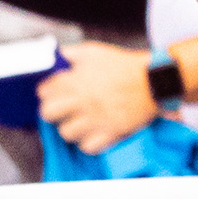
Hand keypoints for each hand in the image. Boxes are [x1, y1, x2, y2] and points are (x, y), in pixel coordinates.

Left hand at [36, 41, 158, 153]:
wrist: (154, 82)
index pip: (43, 91)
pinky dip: (89, 142)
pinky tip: (93, 133)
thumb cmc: (126, 67)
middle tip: (63, 109)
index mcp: (75, 80)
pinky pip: (87, 147)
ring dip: (71, 128)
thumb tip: (56, 57)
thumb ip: (71, 54)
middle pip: (48, 114)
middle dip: (53, 111)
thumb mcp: (95, 52)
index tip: (55, 93)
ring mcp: (95, 119)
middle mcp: (81, 101)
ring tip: (79, 122)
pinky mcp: (110, 133)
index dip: (48, 92)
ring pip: (66, 133)